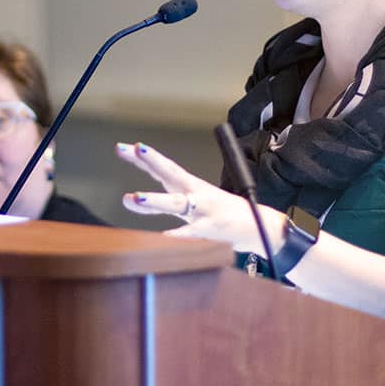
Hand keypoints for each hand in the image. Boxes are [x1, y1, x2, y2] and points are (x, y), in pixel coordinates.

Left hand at [115, 142, 277, 251]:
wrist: (260, 227)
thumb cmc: (221, 213)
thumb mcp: (188, 205)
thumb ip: (158, 204)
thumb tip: (130, 200)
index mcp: (190, 185)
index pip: (164, 168)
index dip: (144, 158)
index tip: (124, 147)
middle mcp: (195, 193)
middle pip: (170, 173)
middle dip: (152, 162)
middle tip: (134, 149)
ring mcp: (203, 210)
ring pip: (176, 203)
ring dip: (155, 200)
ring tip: (134, 198)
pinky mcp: (211, 229)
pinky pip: (191, 233)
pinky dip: (178, 235)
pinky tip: (163, 237)